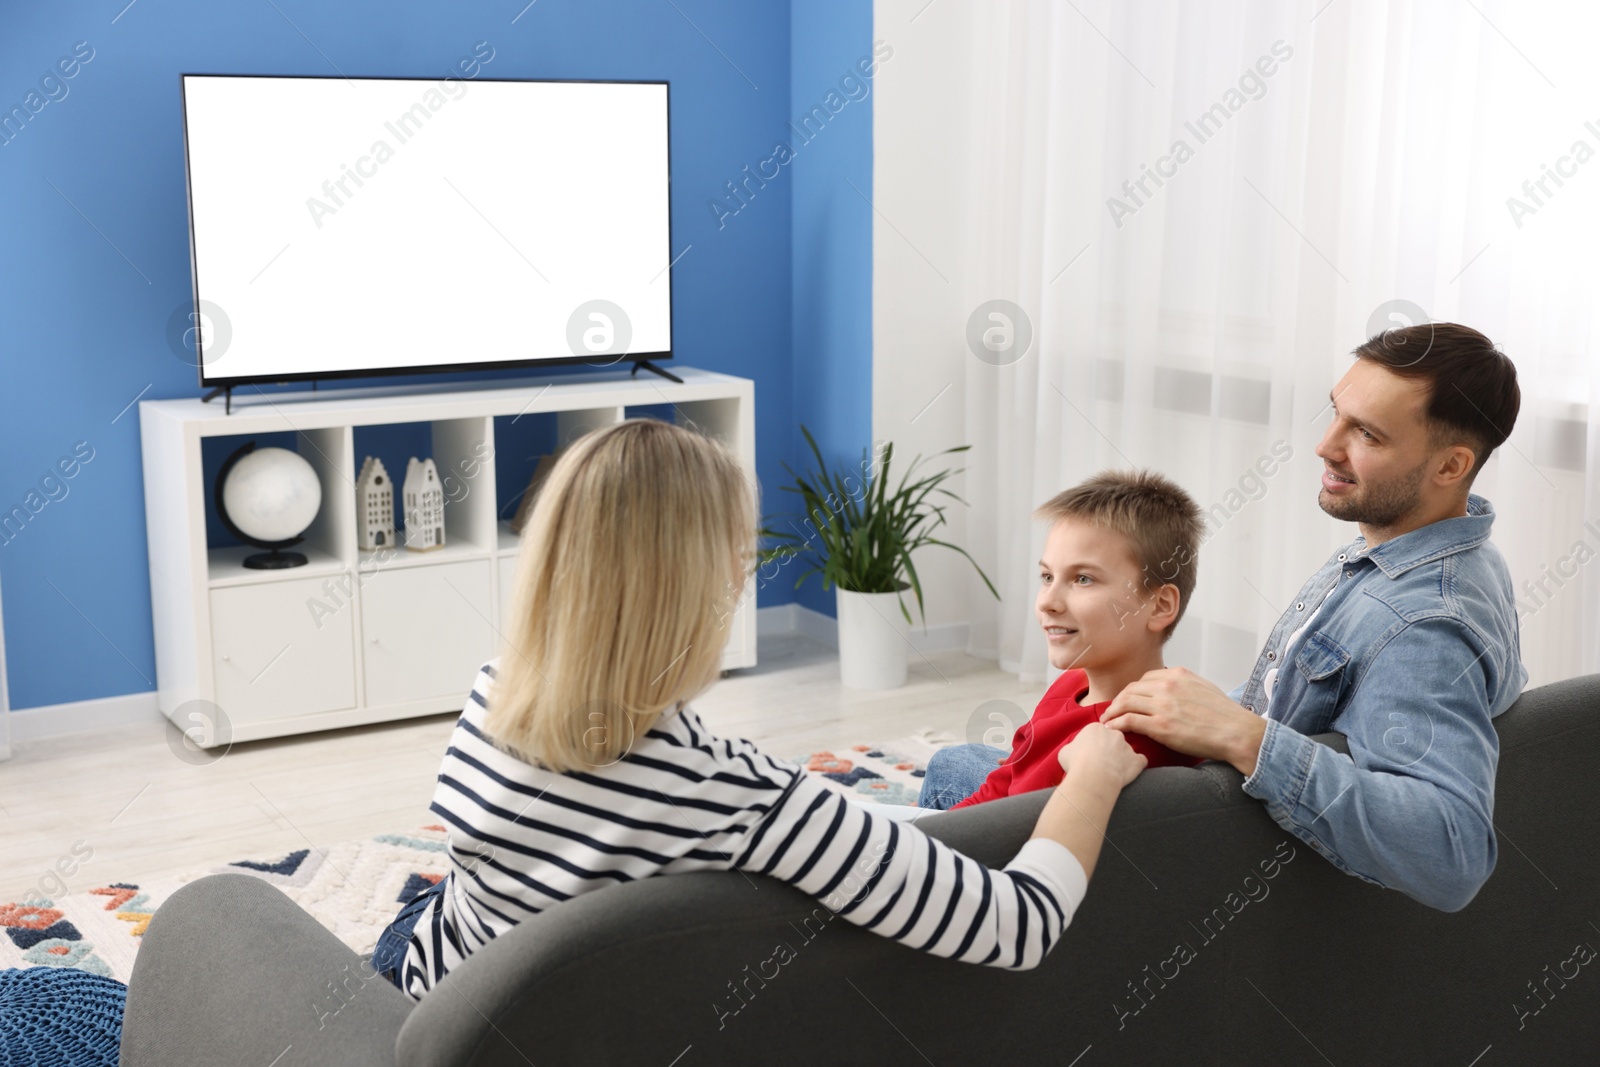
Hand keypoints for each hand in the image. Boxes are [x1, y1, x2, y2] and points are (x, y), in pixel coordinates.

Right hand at [1057, 721, 1147, 788]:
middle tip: (1100, 763)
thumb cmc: (1076, 763)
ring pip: (1126, 750)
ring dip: (1121, 759)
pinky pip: (1140, 761)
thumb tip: (1073, 752)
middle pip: (1113, 739)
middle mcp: (1114, 733)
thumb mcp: (1065, 752)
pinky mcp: (1137, 760)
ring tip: (1112, 772)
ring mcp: (1127, 746)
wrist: (1093, 776)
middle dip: (1109, 749)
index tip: (1089, 755)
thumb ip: (1073, 748)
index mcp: (1095, 728)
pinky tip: (1128, 774)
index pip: (1097, 733)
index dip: (1093, 745)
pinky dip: (1136, 767)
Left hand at [1099, 666, 1266, 775]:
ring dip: (1113, 711)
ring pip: (1125, 702)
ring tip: (1107, 721)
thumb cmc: (1225, 715)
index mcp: (1178, 675)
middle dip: (1119, 700)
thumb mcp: (1203, 687)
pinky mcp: (1160, 725)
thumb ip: (1184, 686)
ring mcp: (1163, 705)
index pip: (1145, 678)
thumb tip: (1172, 691)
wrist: (1237, 732)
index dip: (1133, 690)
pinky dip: (1116, 724)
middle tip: (1112, 711)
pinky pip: (1128, 720)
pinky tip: (1113, 729)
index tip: (1128, 700)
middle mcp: (1167, 686)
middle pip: (1131, 689)